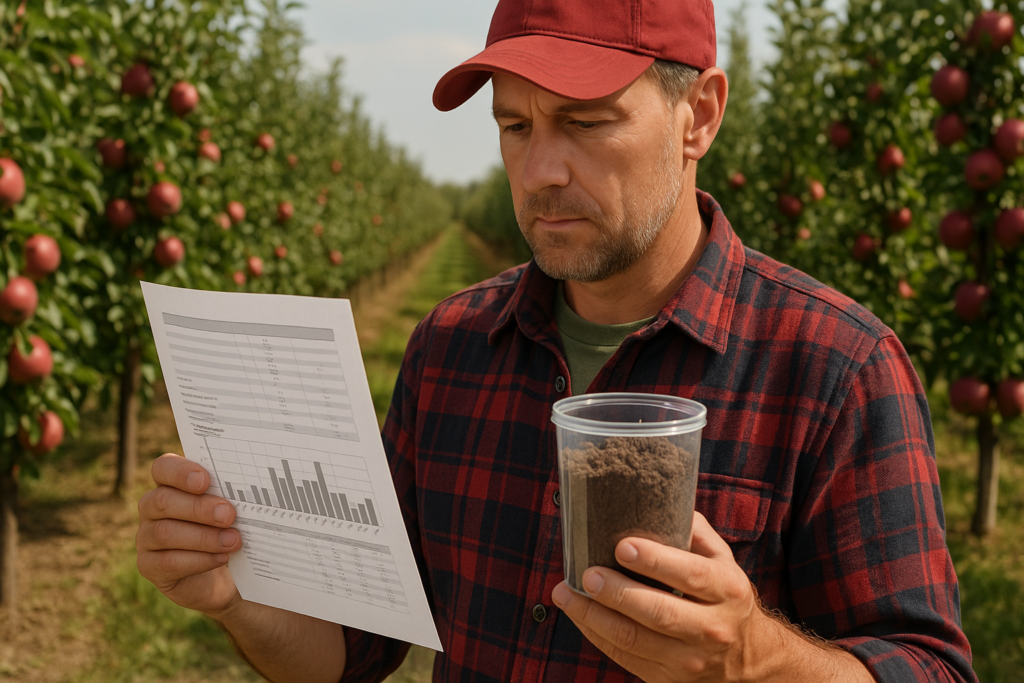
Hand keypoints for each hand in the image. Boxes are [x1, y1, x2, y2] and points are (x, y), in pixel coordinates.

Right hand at [136, 453, 243, 618]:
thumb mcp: (229, 508)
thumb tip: (251, 490)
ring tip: (233, 540)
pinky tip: (221, 558)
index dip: (180, 472)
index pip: (163, 468)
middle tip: (229, 515)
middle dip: (199, 508)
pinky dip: (199, 560)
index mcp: (170, 484)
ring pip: (165, 533)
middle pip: (163, 501)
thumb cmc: (225, 528)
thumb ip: (230, 496)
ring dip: (204, 537)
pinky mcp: (150, 566)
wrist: (216, 574)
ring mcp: (146, 538)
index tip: (205, 481)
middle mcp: (152, 508)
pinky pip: (169, 562)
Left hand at [551, 511, 767, 681]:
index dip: (655, 561)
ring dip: (594, 616)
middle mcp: (711, 628)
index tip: (621, 546)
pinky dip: (596, 635)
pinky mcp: (668, 679)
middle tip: (588, 574)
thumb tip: (658, 500)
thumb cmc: (724, 597)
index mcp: (726, 590)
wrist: (748, 657)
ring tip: (566, 593)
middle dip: (617, 592)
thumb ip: (694, 532)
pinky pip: (625, 657)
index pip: (690, 574)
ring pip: (634, 640)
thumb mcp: (722, 561)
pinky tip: (579, 614)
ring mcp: (690, 659)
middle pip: (659, 612)